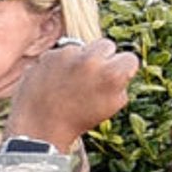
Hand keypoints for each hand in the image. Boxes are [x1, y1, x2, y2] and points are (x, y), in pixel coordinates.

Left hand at [8, 36, 143, 143]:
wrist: (42, 126)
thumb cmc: (79, 119)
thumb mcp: (113, 105)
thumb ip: (121, 82)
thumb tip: (120, 66)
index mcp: (112, 74)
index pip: (129, 58)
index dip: (122, 69)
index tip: (113, 78)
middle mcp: (91, 60)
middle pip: (107, 45)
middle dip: (103, 59)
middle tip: (92, 77)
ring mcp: (68, 55)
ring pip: (82, 48)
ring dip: (80, 59)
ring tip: (71, 81)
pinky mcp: (48, 55)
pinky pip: (61, 53)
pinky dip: (60, 63)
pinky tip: (56, 80)